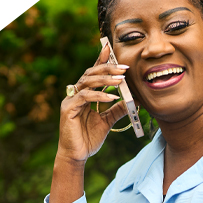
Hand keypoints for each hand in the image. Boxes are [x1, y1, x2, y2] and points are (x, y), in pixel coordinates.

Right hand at [57, 40, 129, 162]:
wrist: (77, 155)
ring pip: (87, 82)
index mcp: (84, 94)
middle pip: (90, 73)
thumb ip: (117, 109)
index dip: (100, 59)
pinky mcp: (68, 109)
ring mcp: (70, 100)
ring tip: (121, 81)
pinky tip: (112, 97)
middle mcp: (76, 94)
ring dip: (105, 80)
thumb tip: (135, 99)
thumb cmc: (88, 138)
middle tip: (124, 67)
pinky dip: (99, 96)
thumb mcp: (107, 121)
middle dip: (107, 68)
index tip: (110, 48)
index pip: (93, 73)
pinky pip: (84, 97)